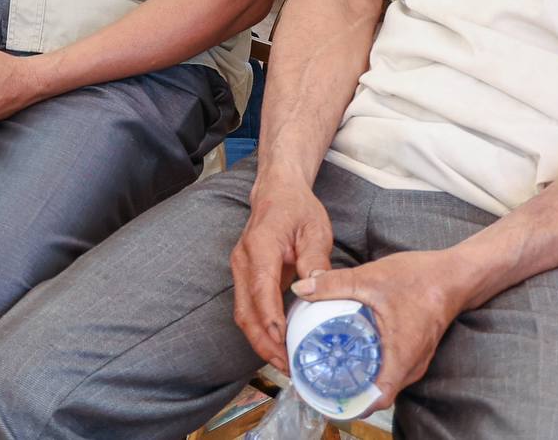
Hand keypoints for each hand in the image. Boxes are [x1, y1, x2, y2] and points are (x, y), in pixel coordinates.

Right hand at [231, 176, 335, 366]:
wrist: (277, 191)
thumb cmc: (297, 208)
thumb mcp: (315, 230)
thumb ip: (314, 261)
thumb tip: (316, 291)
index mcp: (260, 245)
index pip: (261, 288)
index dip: (270, 318)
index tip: (283, 341)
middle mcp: (243, 260)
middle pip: (246, 310)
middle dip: (264, 343)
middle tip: (287, 366)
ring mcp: (240, 269)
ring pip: (243, 314)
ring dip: (261, 341)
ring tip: (284, 363)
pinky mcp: (245, 277)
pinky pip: (249, 308)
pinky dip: (261, 330)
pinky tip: (279, 345)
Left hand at [289, 248, 476, 412]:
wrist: (454, 275)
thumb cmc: (419, 279)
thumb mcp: (371, 278)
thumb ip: (334, 284)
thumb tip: (301, 288)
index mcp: (401, 357)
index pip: (376, 399)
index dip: (349, 403)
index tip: (323, 396)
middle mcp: (410, 366)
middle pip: (376, 394)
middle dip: (347, 391)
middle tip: (317, 381)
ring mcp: (415, 361)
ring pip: (383, 382)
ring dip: (360, 380)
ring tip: (330, 369)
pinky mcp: (415, 352)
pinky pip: (390, 369)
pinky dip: (371, 368)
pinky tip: (353, 353)